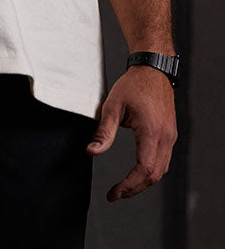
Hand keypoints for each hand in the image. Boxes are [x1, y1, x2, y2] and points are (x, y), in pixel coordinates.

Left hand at [87, 66, 176, 200]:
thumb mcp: (112, 106)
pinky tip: (137, 173)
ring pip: (161, 170)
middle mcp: (165, 138)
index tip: (114, 193)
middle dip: (135, 188)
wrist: (152, 70)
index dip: (129, 185)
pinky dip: (151, 171)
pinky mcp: (170, 135)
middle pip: (154, 175)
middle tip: (115, 194)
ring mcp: (170, 137)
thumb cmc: (132, 85)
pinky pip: (164, 160)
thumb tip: (92, 151)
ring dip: (143, 182)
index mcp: (151, 132)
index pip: (144, 170)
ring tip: (124, 187)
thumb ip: (104, 132)